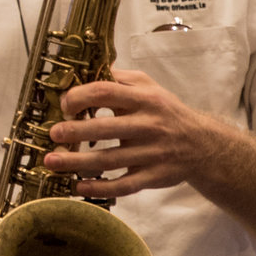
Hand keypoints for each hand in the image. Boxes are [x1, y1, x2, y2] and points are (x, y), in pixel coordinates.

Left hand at [45, 70, 228, 195]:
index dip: (80, 97)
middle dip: (74, 131)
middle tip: (52, 134)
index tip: (64, 104)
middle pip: (105, 129)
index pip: (107, 92)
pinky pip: (124, 185)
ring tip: (51, 162)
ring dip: (77, 162)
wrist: (203, 144)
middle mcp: (149, 125)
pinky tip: (79, 187)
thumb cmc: (166, 111)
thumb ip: (119, 78)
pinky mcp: (155, 177)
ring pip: (110, 160)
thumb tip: (86, 67)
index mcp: (145, 99)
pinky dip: (100, 188)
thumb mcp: (149, 87)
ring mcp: (153, 154)